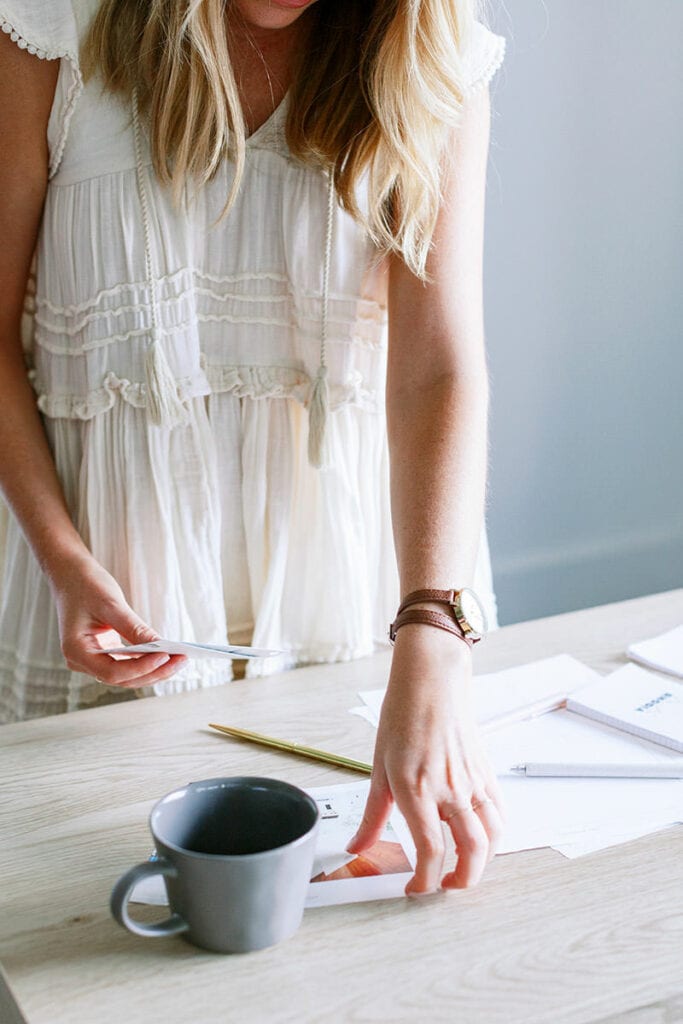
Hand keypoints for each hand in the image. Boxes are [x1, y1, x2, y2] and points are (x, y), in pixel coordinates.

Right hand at [48, 552, 186, 687]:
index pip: (112, 672)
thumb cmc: (85, 584)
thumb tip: (160, 645)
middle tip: (182, 660)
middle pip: (123, 678)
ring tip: (180, 659)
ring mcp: (92, 659)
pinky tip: (168, 655)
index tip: (164, 656)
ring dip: (154, 669)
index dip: (140, 668)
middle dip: (154, 671)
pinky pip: (128, 664)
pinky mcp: (104, 653)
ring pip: (128, 675)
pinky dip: (147, 661)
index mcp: (76, 651)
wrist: (70, 574)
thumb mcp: (110, 604)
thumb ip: (133, 627)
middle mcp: (82, 661)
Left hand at [346, 625, 505, 892]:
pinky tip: (480, 839)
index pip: (431, 851)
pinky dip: (495, 835)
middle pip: (472, 853)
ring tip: (464, 869)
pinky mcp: (486, 774)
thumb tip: (358, 845)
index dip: (426, 881)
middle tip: (445, 886)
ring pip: (492, 838)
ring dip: (482, 863)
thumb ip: (372, 816)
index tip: (416, 888)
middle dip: (461, 881)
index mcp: (417, 790)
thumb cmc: (403, 717)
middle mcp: (449, 790)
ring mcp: (472, 782)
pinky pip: (499, 814)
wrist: (431, 684)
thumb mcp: (379, 769)